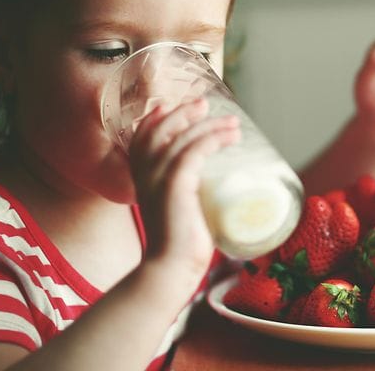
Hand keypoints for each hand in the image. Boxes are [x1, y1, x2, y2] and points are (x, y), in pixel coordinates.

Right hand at [126, 98, 240, 281]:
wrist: (170, 269)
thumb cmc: (179, 245)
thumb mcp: (177, 210)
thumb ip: (185, 195)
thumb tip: (214, 188)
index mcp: (141, 177)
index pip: (142, 136)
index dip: (158, 117)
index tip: (180, 107)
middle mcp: (145, 173)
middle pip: (160, 128)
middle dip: (185, 112)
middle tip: (207, 106)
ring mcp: (158, 178)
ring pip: (183, 137)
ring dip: (210, 125)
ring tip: (233, 124)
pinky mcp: (175, 185)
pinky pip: (194, 151)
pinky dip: (213, 139)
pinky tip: (230, 136)